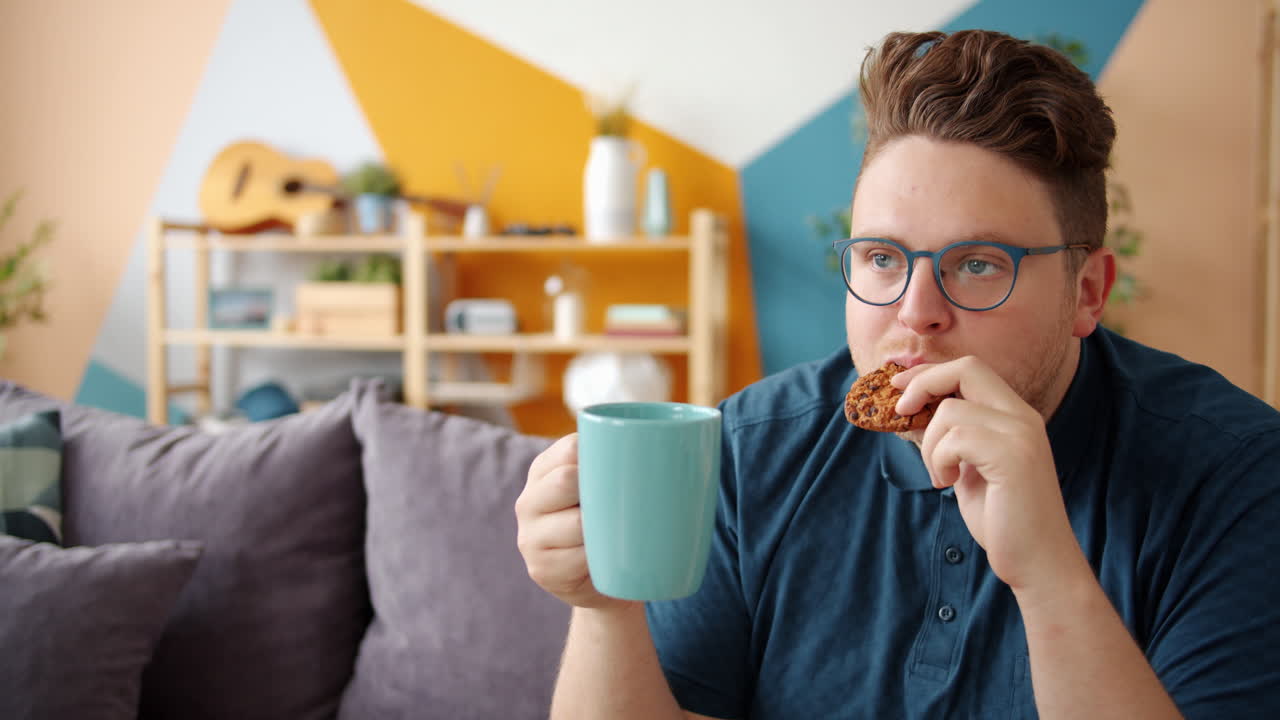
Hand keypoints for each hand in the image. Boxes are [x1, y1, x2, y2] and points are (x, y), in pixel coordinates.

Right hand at [515, 433, 635, 610]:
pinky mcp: (541, 570)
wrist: (605, 584)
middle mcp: (528, 500)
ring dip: (605, 529)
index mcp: (543, 471)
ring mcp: (530, 537)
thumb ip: (621, 464)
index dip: (602, 453)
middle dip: (602, 489)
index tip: (630, 464)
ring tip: (621, 532)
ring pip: (576, 523)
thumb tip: (683, 443)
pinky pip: (578, 559)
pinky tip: (607, 558)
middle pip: (566, 480)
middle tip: (629, 503)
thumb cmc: (612, 526)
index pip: (571, 448)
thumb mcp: (607, 489)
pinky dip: (600, 558)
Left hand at [892, 357, 1087, 593]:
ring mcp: (1021, 434)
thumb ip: (950, 440)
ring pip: (950, 410)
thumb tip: (911, 412)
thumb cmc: (1002, 520)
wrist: (1037, 562)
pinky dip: (939, 461)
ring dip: (930, 446)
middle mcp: (1022, 417)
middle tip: (901, 411)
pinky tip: (948, 483)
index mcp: (1015, 416)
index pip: (970, 369)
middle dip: (922, 383)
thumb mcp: (967, 469)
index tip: (898, 388)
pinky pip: (955, 439)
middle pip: (966, 368)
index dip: (929, 373)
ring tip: (941, 476)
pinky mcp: (1013, 455)